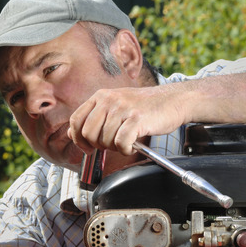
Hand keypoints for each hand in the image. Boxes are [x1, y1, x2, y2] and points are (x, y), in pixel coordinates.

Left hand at [68, 85, 186, 155]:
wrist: (174, 100)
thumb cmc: (145, 106)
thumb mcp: (115, 106)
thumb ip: (94, 118)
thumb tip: (71, 134)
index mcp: (101, 96)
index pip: (75, 120)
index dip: (77, 138)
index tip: (86, 147)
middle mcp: (109, 99)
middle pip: (88, 133)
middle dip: (98, 145)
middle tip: (111, 145)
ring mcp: (123, 108)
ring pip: (105, 140)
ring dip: (115, 148)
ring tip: (126, 142)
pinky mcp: (137, 119)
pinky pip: (121, 143)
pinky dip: (125, 150)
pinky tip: (132, 146)